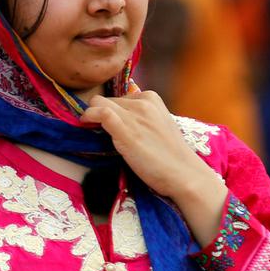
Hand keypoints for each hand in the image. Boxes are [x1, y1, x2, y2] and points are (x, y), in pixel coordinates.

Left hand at [81, 91, 228, 239]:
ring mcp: (134, 116)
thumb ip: (143, 115)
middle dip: (101, 111)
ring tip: (88, 126)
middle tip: (99, 129)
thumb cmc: (170, 154)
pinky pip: (101, 113)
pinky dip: (89, 116)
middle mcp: (142, 102)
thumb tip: (124, 106)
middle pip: (108, 99)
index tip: (109, 122)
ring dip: (90, 113)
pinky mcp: (126, 132)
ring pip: (99, 102)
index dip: (112, 109)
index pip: (120, 96)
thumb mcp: (158, 124)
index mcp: (151, 98)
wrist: (183, 173)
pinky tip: (86, 123)